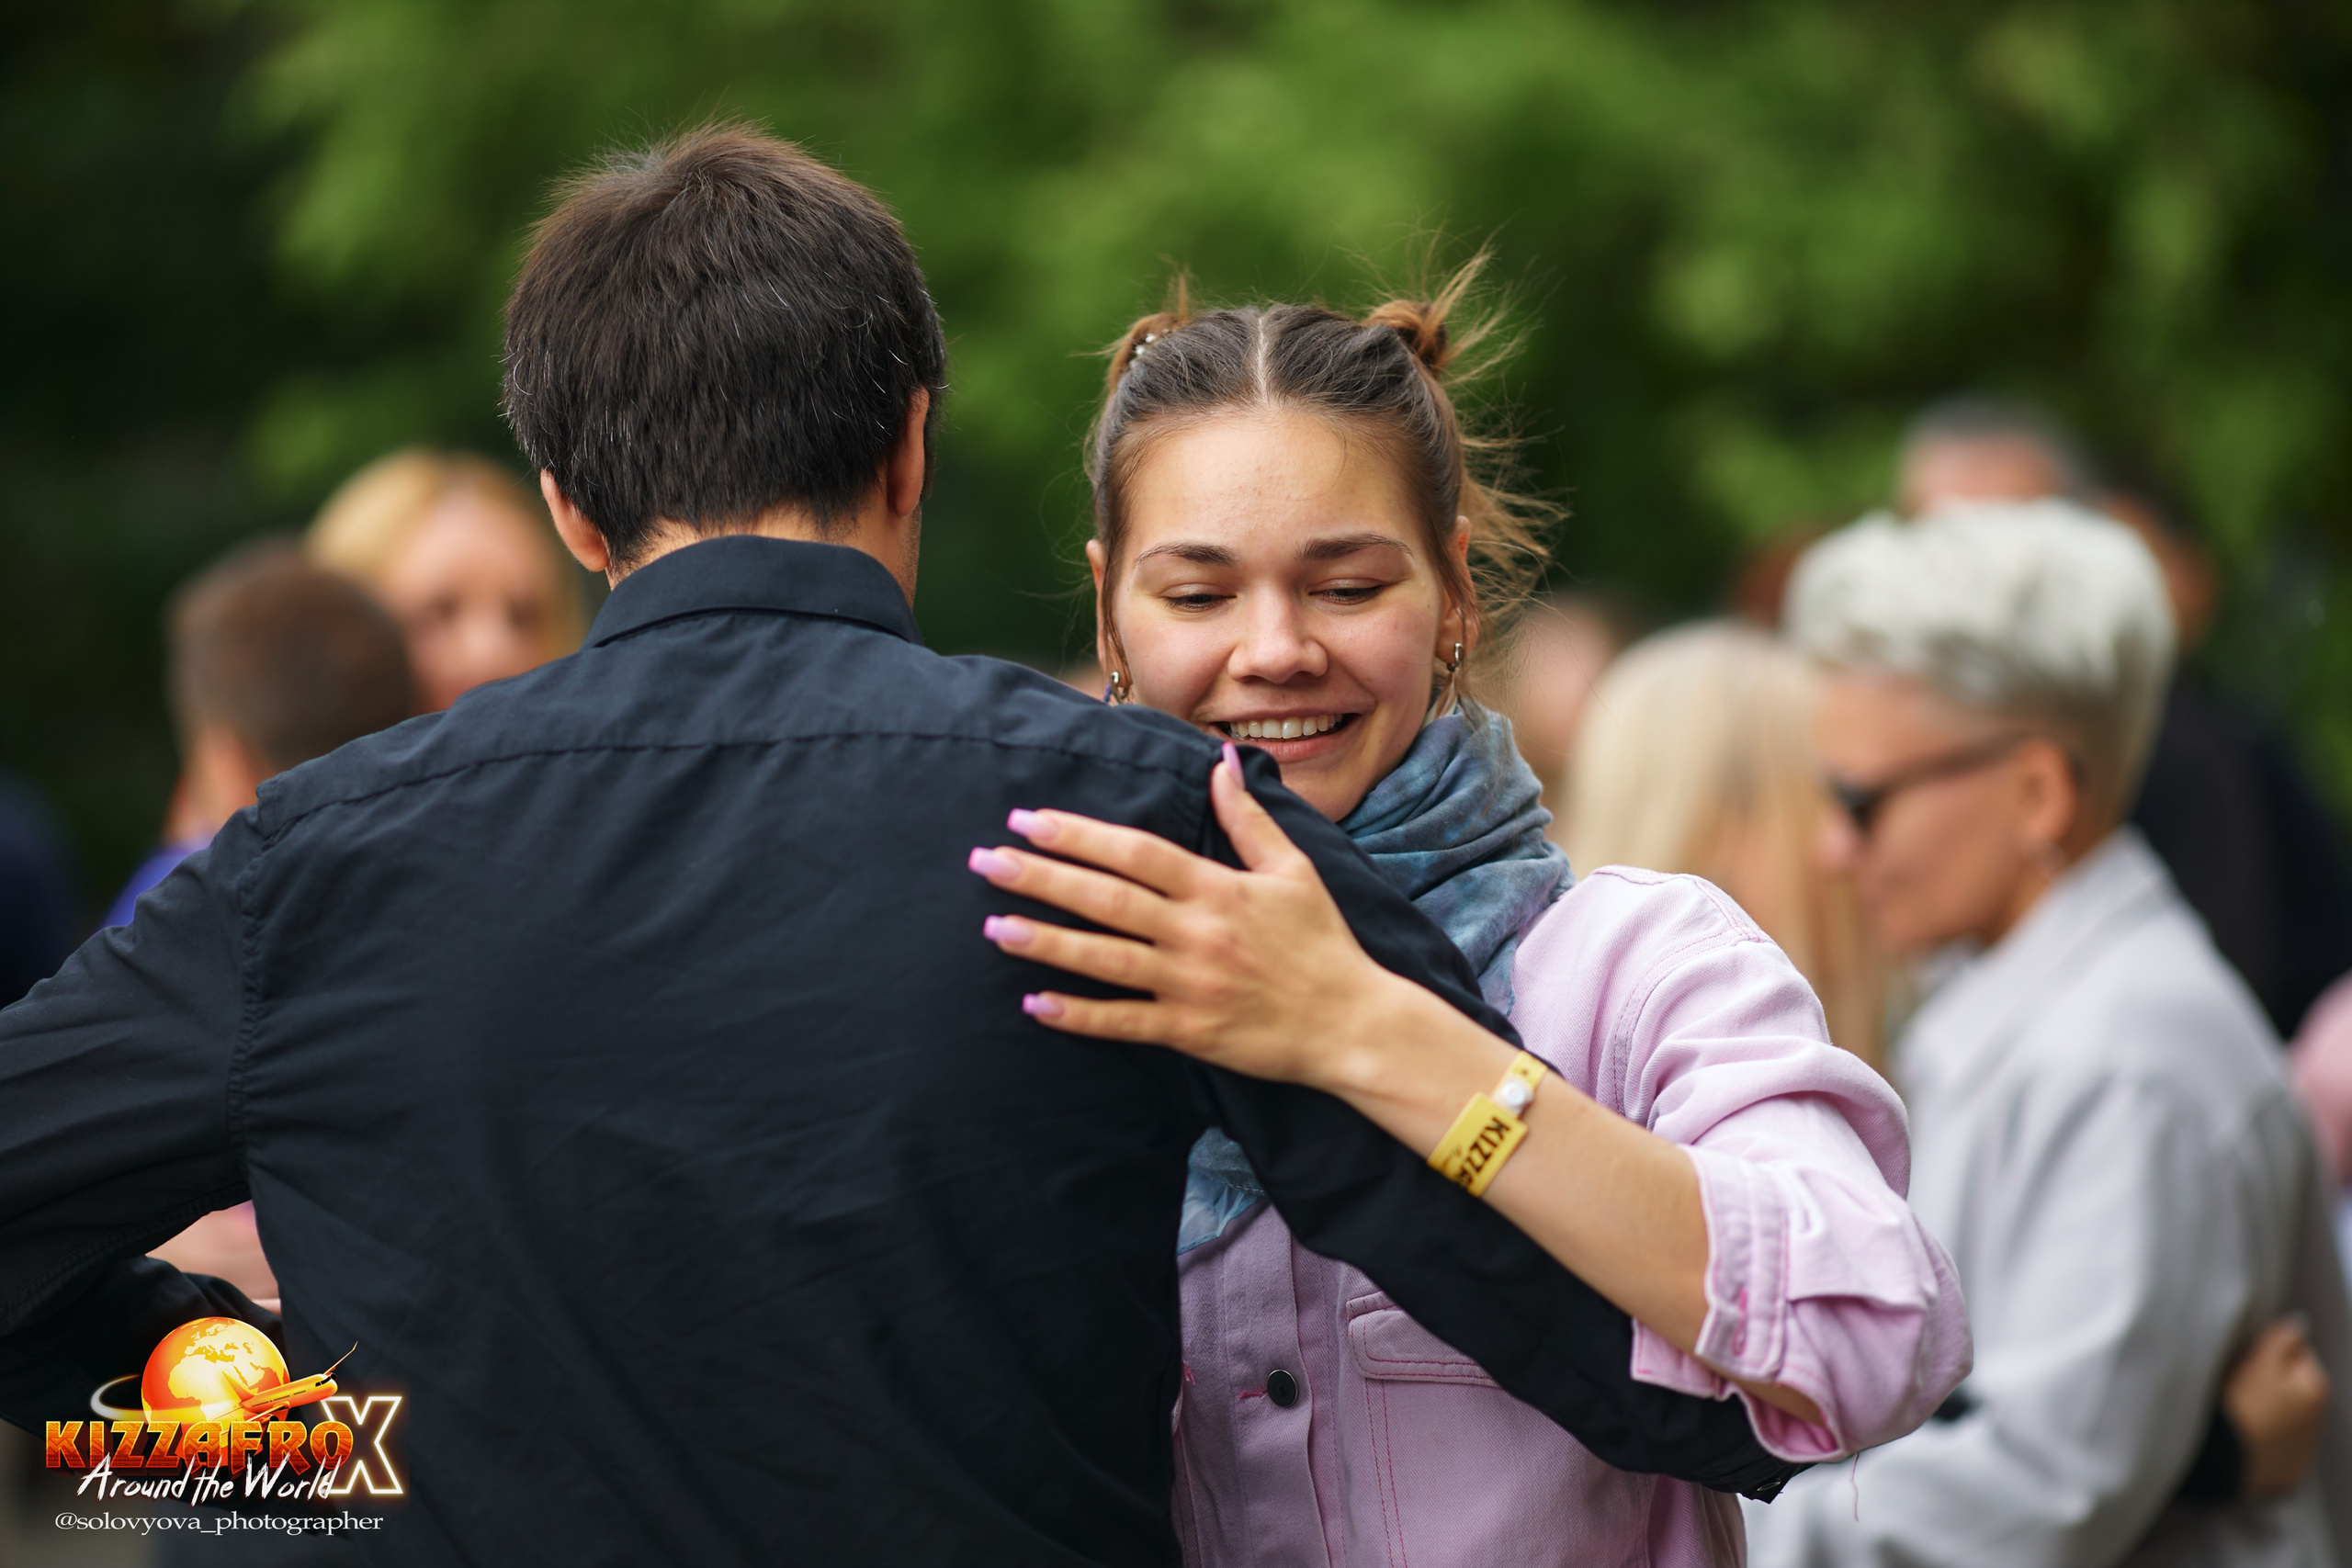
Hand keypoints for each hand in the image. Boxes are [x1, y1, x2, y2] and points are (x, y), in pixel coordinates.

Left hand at [968, 743, 1422, 1093]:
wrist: (1353, 1023)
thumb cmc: (1323, 943)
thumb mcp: (1294, 869)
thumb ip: (1248, 819)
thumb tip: (1220, 762)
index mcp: (1218, 889)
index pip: (1136, 854)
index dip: (1079, 835)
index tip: (1029, 820)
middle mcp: (1197, 933)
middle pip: (1107, 899)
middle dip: (1043, 878)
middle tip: (986, 861)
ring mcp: (1191, 984)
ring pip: (1106, 960)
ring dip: (1047, 942)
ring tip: (993, 926)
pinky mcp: (1190, 1032)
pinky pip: (1124, 1022)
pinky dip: (1079, 1015)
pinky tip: (1035, 1004)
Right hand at [2225, 1315, 2328, 1500]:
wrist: (2220, 1459)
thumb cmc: (2238, 1403)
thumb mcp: (2258, 1361)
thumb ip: (2282, 1338)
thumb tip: (2301, 1324)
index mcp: (2315, 1389)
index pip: (2299, 1354)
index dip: (2271, 1352)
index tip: (2246, 1359)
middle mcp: (2318, 1422)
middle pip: (2295, 1389)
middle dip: (2274, 1384)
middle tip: (2239, 1384)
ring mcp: (2303, 1452)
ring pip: (2286, 1419)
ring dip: (2270, 1412)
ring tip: (2239, 1412)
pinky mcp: (2285, 1475)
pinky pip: (2276, 1449)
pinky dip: (2265, 1441)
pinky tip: (2243, 1438)